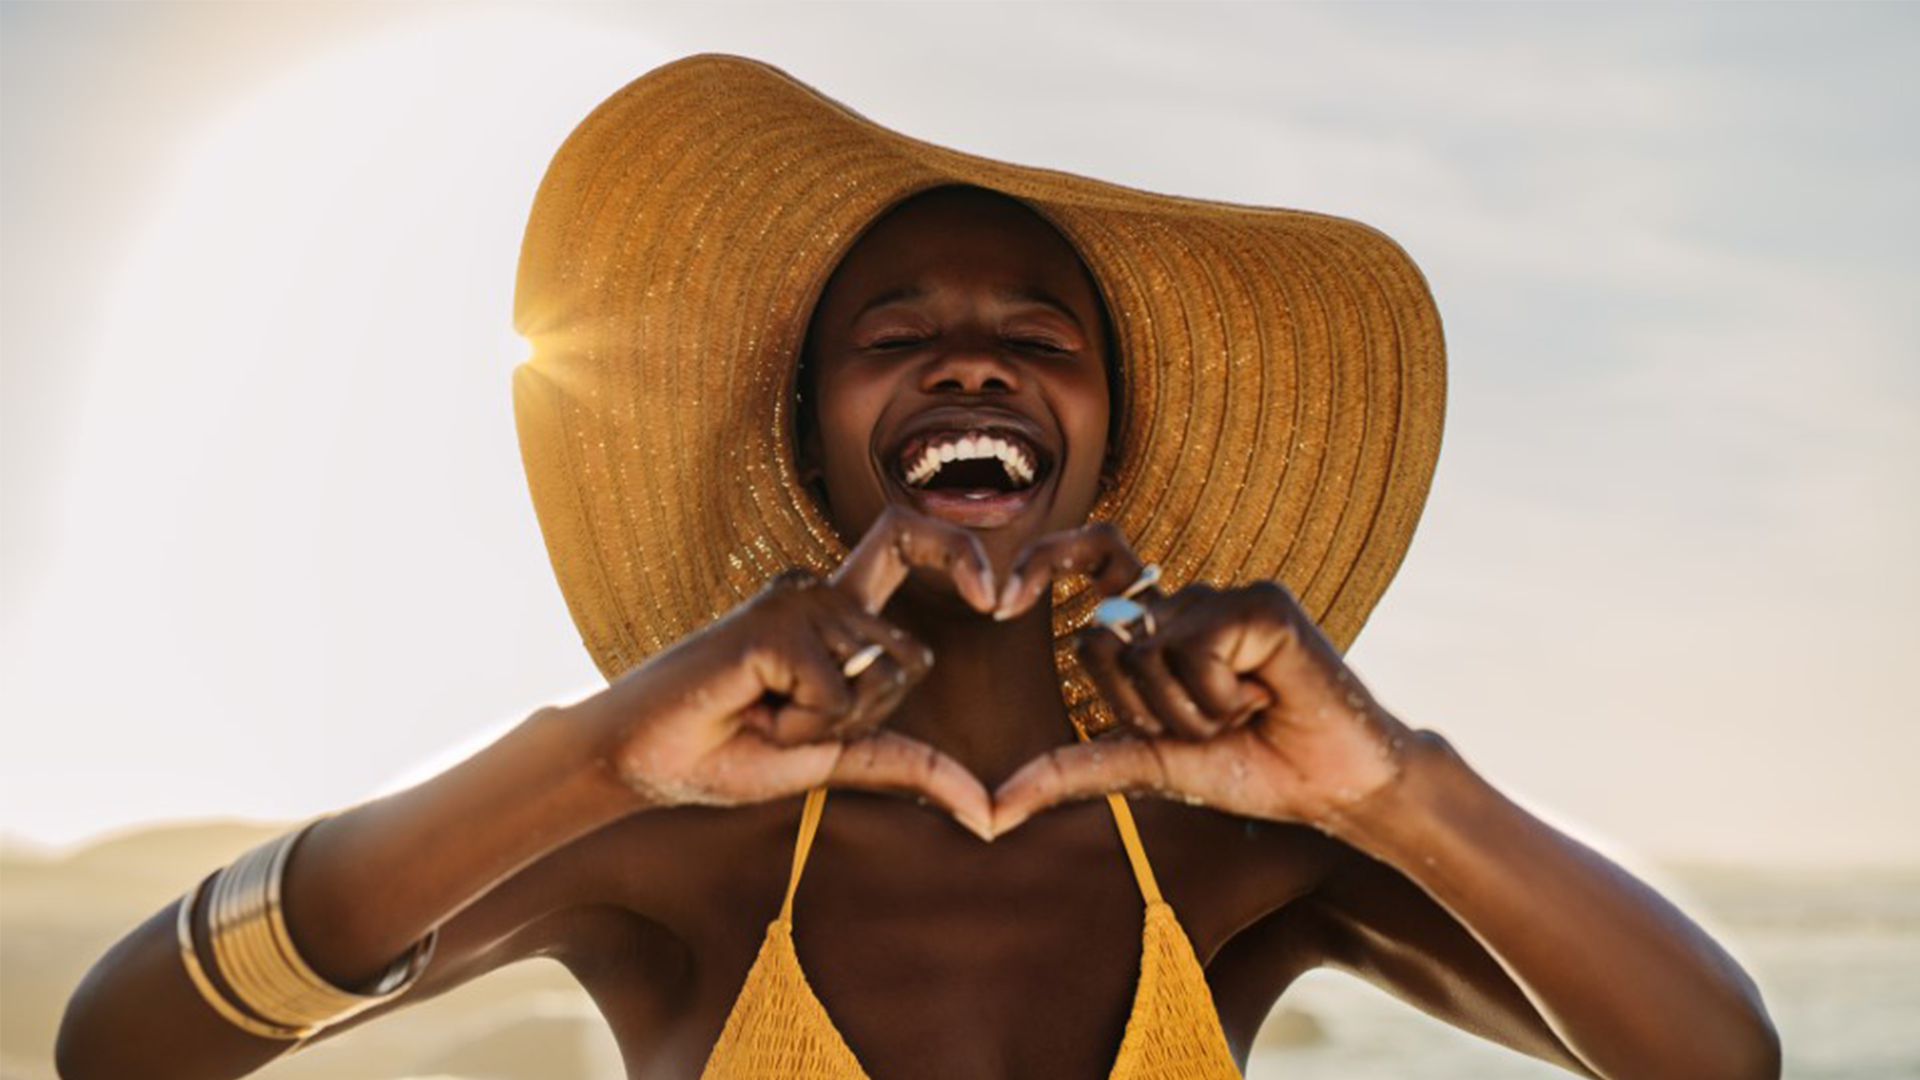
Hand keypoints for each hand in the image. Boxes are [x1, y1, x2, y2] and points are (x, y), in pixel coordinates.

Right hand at [574, 507, 999, 837]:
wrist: (642, 760)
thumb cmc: (729, 751)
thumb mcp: (836, 758)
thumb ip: (910, 766)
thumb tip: (990, 815)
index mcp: (836, 610)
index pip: (910, 542)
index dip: (961, 551)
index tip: (998, 597)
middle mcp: (819, 591)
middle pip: (911, 654)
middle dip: (869, 715)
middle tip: (791, 721)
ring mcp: (794, 599)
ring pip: (874, 677)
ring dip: (824, 724)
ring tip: (760, 712)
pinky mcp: (773, 622)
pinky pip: (834, 693)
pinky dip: (801, 723)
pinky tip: (748, 705)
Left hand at [990, 524, 1412, 835]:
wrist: (1330, 789)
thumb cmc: (1248, 769)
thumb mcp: (1146, 765)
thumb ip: (1071, 772)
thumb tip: (990, 811)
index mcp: (1158, 627)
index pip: (1093, 558)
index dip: (1046, 558)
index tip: (1000, 601)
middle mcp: (1185, 601)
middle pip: (1100, 640)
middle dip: (1141, 712)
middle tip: (1207, 725)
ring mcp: (1223, 595)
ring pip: (1146, 653)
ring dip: (1189, 714)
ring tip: (1243, 715)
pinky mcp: (1260, 602)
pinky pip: (1195, 650)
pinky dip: (1221, 699)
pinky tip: (1267, 698)